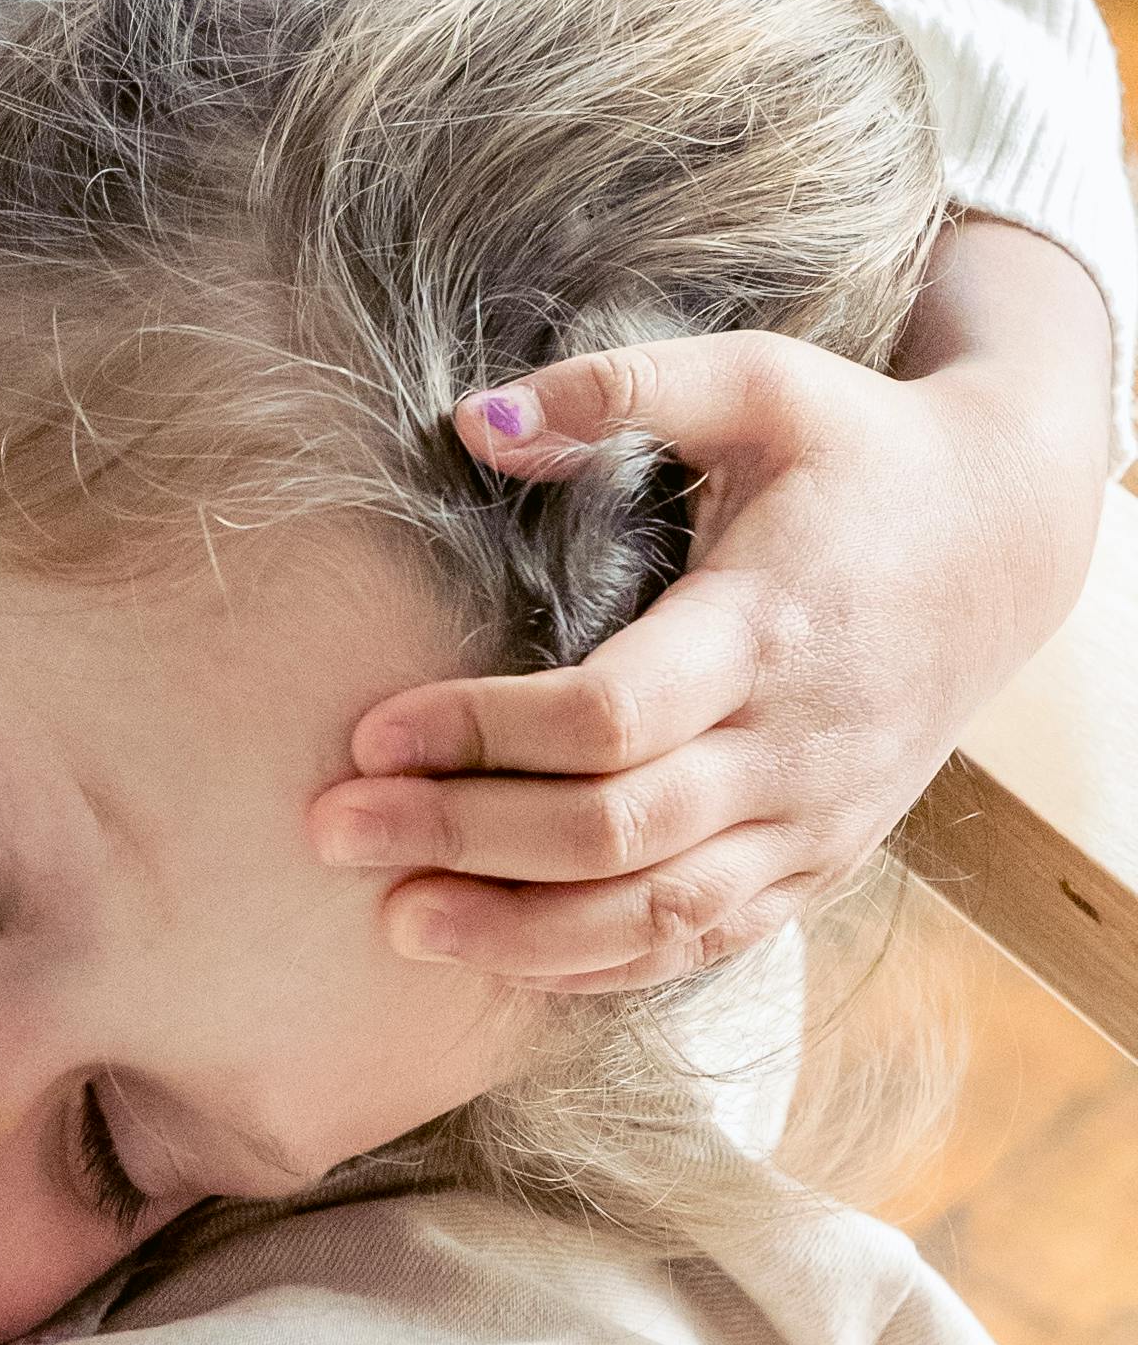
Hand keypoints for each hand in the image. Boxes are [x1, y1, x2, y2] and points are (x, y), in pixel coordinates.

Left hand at [307, 220, 1117, 988]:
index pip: (611, 715)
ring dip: (519, 932)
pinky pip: (706, 939)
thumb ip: (621, 388)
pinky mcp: (823, 861)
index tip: (369, 734)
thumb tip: (472, 419)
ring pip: (660, 912)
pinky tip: (501, 957)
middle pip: (615, 830)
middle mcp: (796, 744)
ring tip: (393, 921)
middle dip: (463, 839)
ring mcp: (816, 819)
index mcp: (768, 627)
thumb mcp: (761, 381)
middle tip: (333, 828)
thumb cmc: (864, 452)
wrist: (1010, 539)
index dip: (482, 735)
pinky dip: (602, 963)